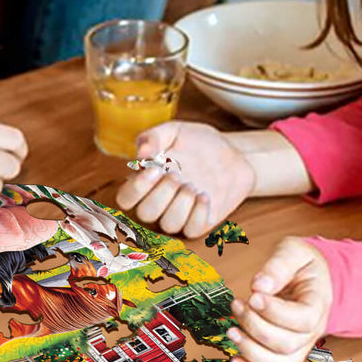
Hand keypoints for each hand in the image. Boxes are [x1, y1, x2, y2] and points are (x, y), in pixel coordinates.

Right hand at [115, 120, 254, 238]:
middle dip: (160, 195)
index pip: (126, 198)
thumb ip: (153, 137)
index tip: (155, 169)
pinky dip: (197, 214)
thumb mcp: (174, 131)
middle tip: (177, 174)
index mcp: (147, 181)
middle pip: (145, 214)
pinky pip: (191, 230)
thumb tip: (140, 154)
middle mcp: (160, 201)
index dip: (135, 188)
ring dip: (180, 204)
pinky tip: (205, 195)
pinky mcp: (200, 222)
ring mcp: (180, 214)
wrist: (235, 154)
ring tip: (193, 185)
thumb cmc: (200, 142)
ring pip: (168, 225)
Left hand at [228, 237, 332, 361]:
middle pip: (287, 345)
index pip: (302, 320)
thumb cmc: (302, 264)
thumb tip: (260, 286)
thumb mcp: (294, 252)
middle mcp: (312, 332)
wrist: (312, 278)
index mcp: (318, 305)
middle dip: (255, 327)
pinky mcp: (285, 355)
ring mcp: (299, 347)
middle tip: (237, 305)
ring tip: (231, 331)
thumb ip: (279, 265)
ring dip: (250, 351)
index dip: (274, 312)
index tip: (252, 295)